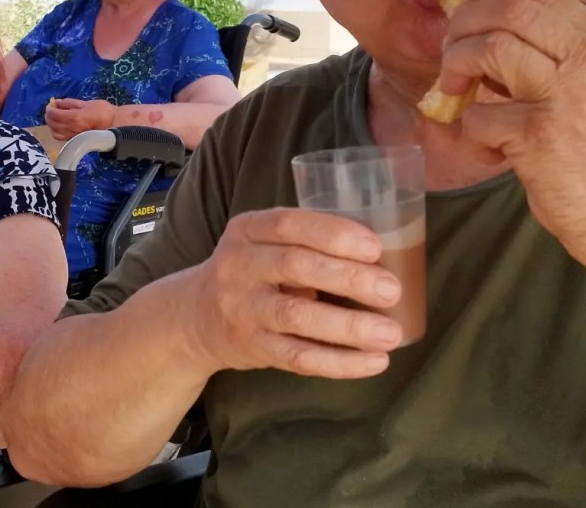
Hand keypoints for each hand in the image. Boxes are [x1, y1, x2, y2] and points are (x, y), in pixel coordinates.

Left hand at [44, 98, 116, 139]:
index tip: (51, 104)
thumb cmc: (103, 111)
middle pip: (51, 123)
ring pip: (54, 132)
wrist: (114, 124)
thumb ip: (70, 103)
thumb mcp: (86, 103)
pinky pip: (60, 137)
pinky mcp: (75, 140)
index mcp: (74, 117)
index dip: (49, 108)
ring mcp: (72, 136)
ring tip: (56, 118)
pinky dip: (56, 131)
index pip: (54, 114)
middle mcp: (71, 128)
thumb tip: (57, 102)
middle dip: (49, 115)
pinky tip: (61, 126)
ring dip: (52, 124)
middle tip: (52, 109)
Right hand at [183, 208, 403, 379]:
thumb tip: (387, 254)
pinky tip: (373, 362)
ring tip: (391, 333)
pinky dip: (340, 362)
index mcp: (248, 229)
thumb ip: (310, 241)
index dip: (334, 234)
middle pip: (295, 267)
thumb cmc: (254, 271)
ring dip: (349, 326)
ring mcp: (242, 309)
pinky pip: (298, 358)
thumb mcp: (264, 242)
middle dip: (349, 278)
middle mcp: (239, 266)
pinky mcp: (252, 349)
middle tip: (391, 290)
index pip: (289, 224)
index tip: (376, 247)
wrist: (194, 318)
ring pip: (297, 317)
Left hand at [436, 0, 585, 274]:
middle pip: (512, 8)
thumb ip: (564, 61)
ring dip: (458, 66)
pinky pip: (479, 116)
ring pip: (490, 47)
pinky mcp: (540, 136)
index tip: (474, 26)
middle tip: (451, 53)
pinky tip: (490, 150)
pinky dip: (470, 131)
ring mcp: (567, 95)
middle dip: (466, 24)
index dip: (493, 1)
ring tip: (456, 92)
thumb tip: (494, 40)